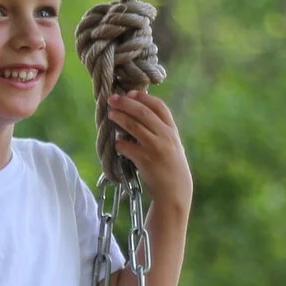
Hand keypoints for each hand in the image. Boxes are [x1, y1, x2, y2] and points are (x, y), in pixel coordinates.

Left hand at [105, 89, 190, 210]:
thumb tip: (137, 114)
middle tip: (112, 100)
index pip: (158, 106)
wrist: (175, 192)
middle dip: (125, 103)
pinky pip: (126, 147)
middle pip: (142, 112)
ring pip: (133, 126)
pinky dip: (119, 144)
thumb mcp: (172, 145)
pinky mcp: (145, 160)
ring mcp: (155, 148)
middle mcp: (165, 136)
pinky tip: (117, 145)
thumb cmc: (170, 168)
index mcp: (172, 131)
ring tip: (110, 115)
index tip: (130, 93)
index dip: (143, 97)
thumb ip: (160, 130)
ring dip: (119, 118)